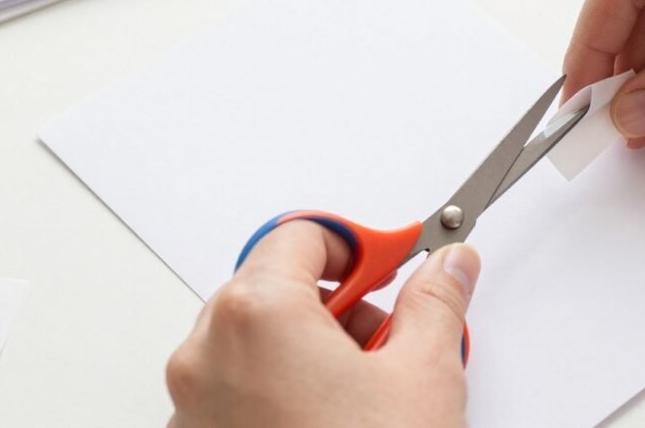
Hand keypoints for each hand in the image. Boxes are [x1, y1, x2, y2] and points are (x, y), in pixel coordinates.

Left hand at [166, 220, 480, 427]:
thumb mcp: (424, 376)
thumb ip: (435, 301)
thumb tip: (449, 267)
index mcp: (257, 316)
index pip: (302, 235)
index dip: (356, 245)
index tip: (388, 262)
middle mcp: (208, 355)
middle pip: (275, 287)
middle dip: (338, 306)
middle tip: (387, 337)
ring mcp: (195, 405)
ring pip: (256, 341)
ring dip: (312, 350)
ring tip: (366, 393)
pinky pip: (238, 389)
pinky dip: (282, 390)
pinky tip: (333, 420)